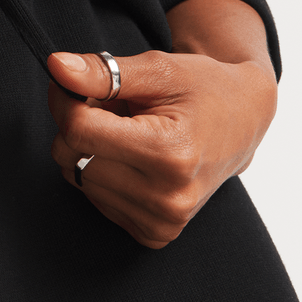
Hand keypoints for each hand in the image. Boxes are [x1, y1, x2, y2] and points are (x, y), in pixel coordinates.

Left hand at [47, 48, 276, 247]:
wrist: (245, 121)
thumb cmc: (203, 88)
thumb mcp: (158, 68)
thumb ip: (104, 72)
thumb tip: (56, 67)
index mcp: (170, 153)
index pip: (78, 130)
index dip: (65, 99)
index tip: (73, 82)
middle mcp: (167, 198)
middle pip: (71, 156)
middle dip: (78, 122)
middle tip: (110, 104)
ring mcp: (162, 222)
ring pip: (76, 177)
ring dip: (90, 148)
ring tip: (129, 130)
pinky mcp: (154, 233)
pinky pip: (93, 197)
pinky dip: (102, 171)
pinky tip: (133, 156)